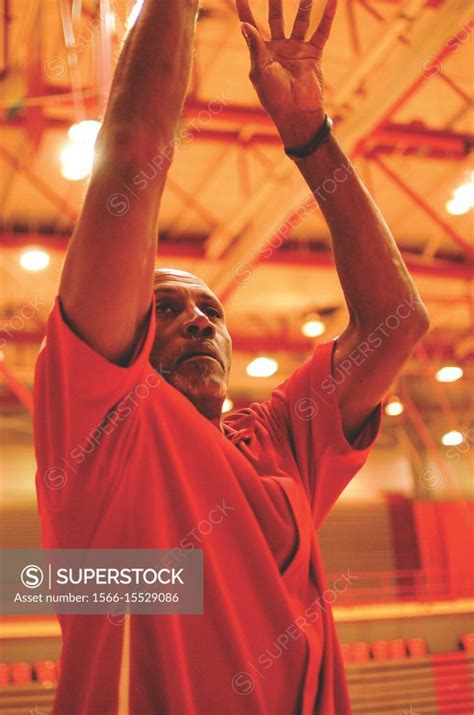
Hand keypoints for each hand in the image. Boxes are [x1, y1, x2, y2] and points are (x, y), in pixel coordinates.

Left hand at [236, 0, 336, 145]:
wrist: (297, 113)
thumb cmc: (274, 97)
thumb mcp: (260, 71)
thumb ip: (254, 46)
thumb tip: (243, 24)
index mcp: (262, 53)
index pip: (251, 26)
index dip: (245, 9)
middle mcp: (279, 48)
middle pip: (276, 16)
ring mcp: (297, 49)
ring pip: (300, 20)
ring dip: (304, 3)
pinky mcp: (313, 54)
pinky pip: (321, 31)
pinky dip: (327, 16)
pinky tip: (332, 0)